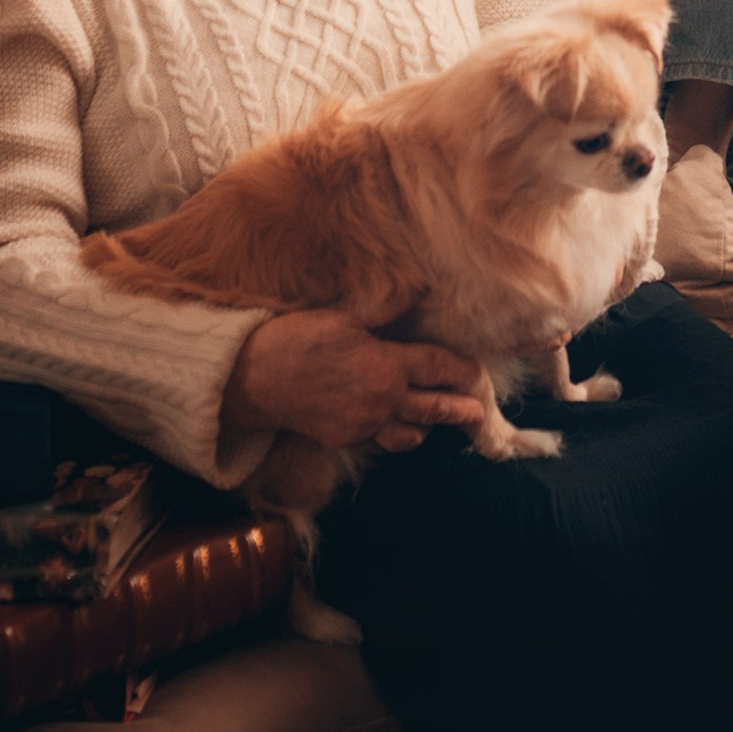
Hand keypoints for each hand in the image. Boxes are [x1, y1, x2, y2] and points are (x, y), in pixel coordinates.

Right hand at [222, 310, 486, 454]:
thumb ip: (386, 308)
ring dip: (425, 426)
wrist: (255, 380)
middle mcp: (382, 401)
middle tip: (477, 414)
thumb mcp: (344, 316)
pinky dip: (393, 436)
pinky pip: (379, 443)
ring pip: (408, 435)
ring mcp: (363, 426)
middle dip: (458, 409)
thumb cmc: (299, 340)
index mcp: (387, 365)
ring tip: (435, 422)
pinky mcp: (344, 441)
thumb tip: (419, 289)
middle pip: (432, 407)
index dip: (462, 370)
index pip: (438, 368)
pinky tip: (396, 428)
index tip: (477, 373)